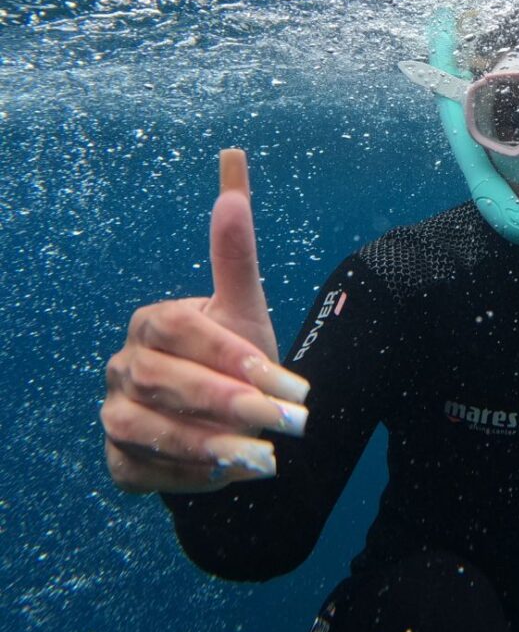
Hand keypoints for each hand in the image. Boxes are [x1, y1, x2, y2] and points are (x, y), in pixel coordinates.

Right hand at [102, 149, 309, 493]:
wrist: (225, 422)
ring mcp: (114, 415)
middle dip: (235, 405)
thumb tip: (232, 154)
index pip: (185, 333)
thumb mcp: (243, 306)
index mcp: (152, 323)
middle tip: (291, 424)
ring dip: (214, 447)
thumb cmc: (236, 358)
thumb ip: (236, 246)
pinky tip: (235, 476)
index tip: (286, 381)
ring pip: (153, 431)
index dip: (234, 356)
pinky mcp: (118, 463)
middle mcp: (123, 367)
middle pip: (169, 384)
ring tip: (267, 458)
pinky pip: (147, 472)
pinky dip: (192, 477)